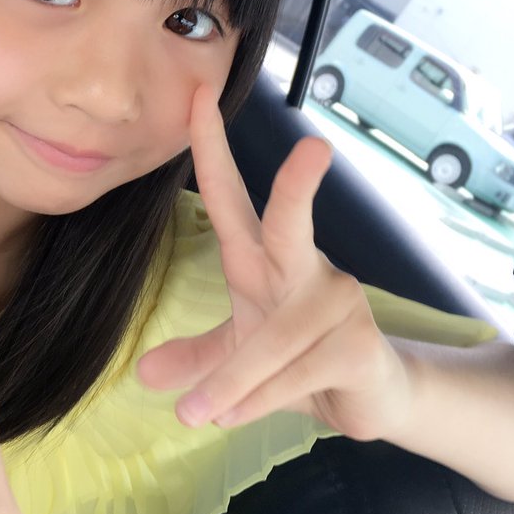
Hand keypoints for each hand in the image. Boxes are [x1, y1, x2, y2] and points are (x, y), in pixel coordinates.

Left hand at [137, 84, 413, 440]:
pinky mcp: (356, 344)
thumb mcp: (238, 354)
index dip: (213, 148)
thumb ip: (197, 357)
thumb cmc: (299, 357)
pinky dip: (256, 400)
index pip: (232, 195)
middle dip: (299, 186)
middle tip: (315, 147)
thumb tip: (144, 373)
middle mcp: (302, 268)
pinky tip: (235, 416)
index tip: (197, 97)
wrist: (370, 397)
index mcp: (264, 257)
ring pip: (270, 339)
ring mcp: (336, 302)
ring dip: (229, 382)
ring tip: (197, 414)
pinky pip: (291, 374)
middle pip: (292, 222)